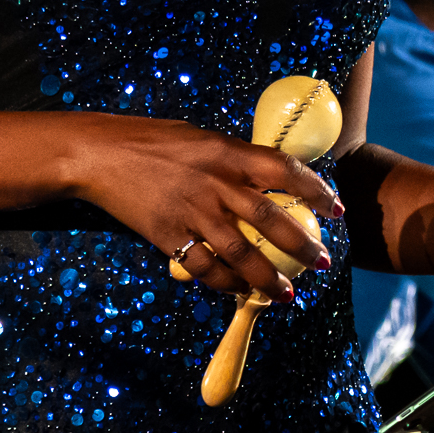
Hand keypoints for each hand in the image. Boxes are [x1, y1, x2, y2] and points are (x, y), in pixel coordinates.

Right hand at [75, 116, 342, 300]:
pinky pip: (205, 266)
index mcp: (227, 152)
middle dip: (301, 244)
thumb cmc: (151, 140)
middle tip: (321, 262)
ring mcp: (192, 212)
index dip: (315, 190)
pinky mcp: (168, 236)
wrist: (98, 154)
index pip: (283, 170)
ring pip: (241, 252)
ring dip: (268, 277)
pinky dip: (226, 282)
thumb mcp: (201, 138)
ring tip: (288, 294)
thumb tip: (263, 176)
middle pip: (269, 219)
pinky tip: (240, 290)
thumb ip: (232, 159)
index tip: (335, 209)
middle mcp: (215, 183)